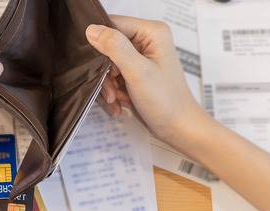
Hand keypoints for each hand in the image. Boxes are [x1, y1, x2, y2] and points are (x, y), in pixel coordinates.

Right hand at [86, 16, 204, 144]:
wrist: (178, 128)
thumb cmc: (166, 102)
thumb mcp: (138, 72)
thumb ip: (115, 47)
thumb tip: (92, 30)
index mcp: (152, 32)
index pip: (113, 25)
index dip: (102, 45)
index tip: (101, 67)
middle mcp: (147, 41)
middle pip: (108, 46)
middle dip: (106, 72)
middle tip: (111, 90)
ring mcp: (141, 57)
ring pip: (108, 64)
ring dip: (108, 85)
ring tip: (117, 100)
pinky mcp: (136, 73)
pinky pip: (114, 77)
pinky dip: (113, 91)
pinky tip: (120, 103)